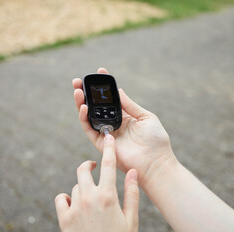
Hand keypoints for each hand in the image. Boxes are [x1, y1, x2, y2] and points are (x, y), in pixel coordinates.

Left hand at [55, 134, 138, 231]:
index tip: (108, 137)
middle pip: (83, 169)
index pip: (108, 164)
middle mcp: (89, 198)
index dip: (109, 148)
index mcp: (108, 196)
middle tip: (92, 167)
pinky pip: (61, 198)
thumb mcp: (131, 219)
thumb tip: (133, 171)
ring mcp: (74, 208)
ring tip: (91, 199)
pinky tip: (74, 205)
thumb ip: (132, 193)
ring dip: (82, 187)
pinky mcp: (63, 219)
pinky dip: (66, 199)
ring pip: (75, 185)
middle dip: (88, 165)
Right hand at [72, 68, 176, 184]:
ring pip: (88, 116)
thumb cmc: (156, 140)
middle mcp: (114, 123)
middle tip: (78, 81)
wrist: (156, 162)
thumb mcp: (146, 117)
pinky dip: (84, 118)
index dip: (104, 86)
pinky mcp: (102, 144)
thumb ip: (130, 105)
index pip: (111, 99)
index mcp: (125, 116)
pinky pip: (89, 129)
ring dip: (81, 103)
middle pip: (95, 106)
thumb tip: (118, 91)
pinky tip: (83, 107)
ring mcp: (107, 133)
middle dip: (86, 93)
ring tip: (77, 91)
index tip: (99, 72)